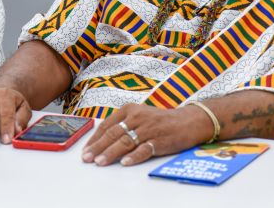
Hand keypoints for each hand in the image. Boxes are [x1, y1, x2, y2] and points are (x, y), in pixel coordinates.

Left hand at [81, 103, 210, 166]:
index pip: (107, 125)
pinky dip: (134, 156)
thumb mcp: (139, 116)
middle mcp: (137, 117)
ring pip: (125, 142)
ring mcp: (148, 128)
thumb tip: (101, 139)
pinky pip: (144, 149)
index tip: (85, 150)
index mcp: (129, 110)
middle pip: (113, 134)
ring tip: (100, 162)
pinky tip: (125, 162)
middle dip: (98, 147)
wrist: (187, 121)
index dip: (95, 139)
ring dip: (111, 153)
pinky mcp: (159, 140)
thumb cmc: (159, 121)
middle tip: (87, 158)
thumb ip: (122, 125)